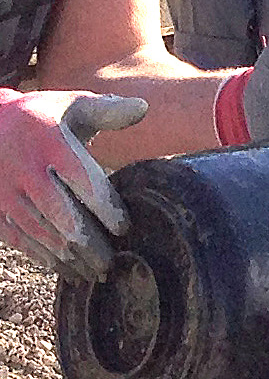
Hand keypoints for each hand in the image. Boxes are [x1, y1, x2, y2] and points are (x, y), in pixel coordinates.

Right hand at [0, 90, 147, 281]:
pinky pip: (22, 241)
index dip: (108, 211)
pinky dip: (47, 260)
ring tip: (98, 272)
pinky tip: (68, 269)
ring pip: (44, 235)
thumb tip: (144, 107)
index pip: (86, 183)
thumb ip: (107, 111)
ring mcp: (6, 190)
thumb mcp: (70, 106)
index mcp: (49, 142)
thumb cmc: (40, 117)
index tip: (124, 228)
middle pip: (65, 218)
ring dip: (73, 259)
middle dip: (93, 246)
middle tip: (114, 261)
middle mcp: (25, 168)